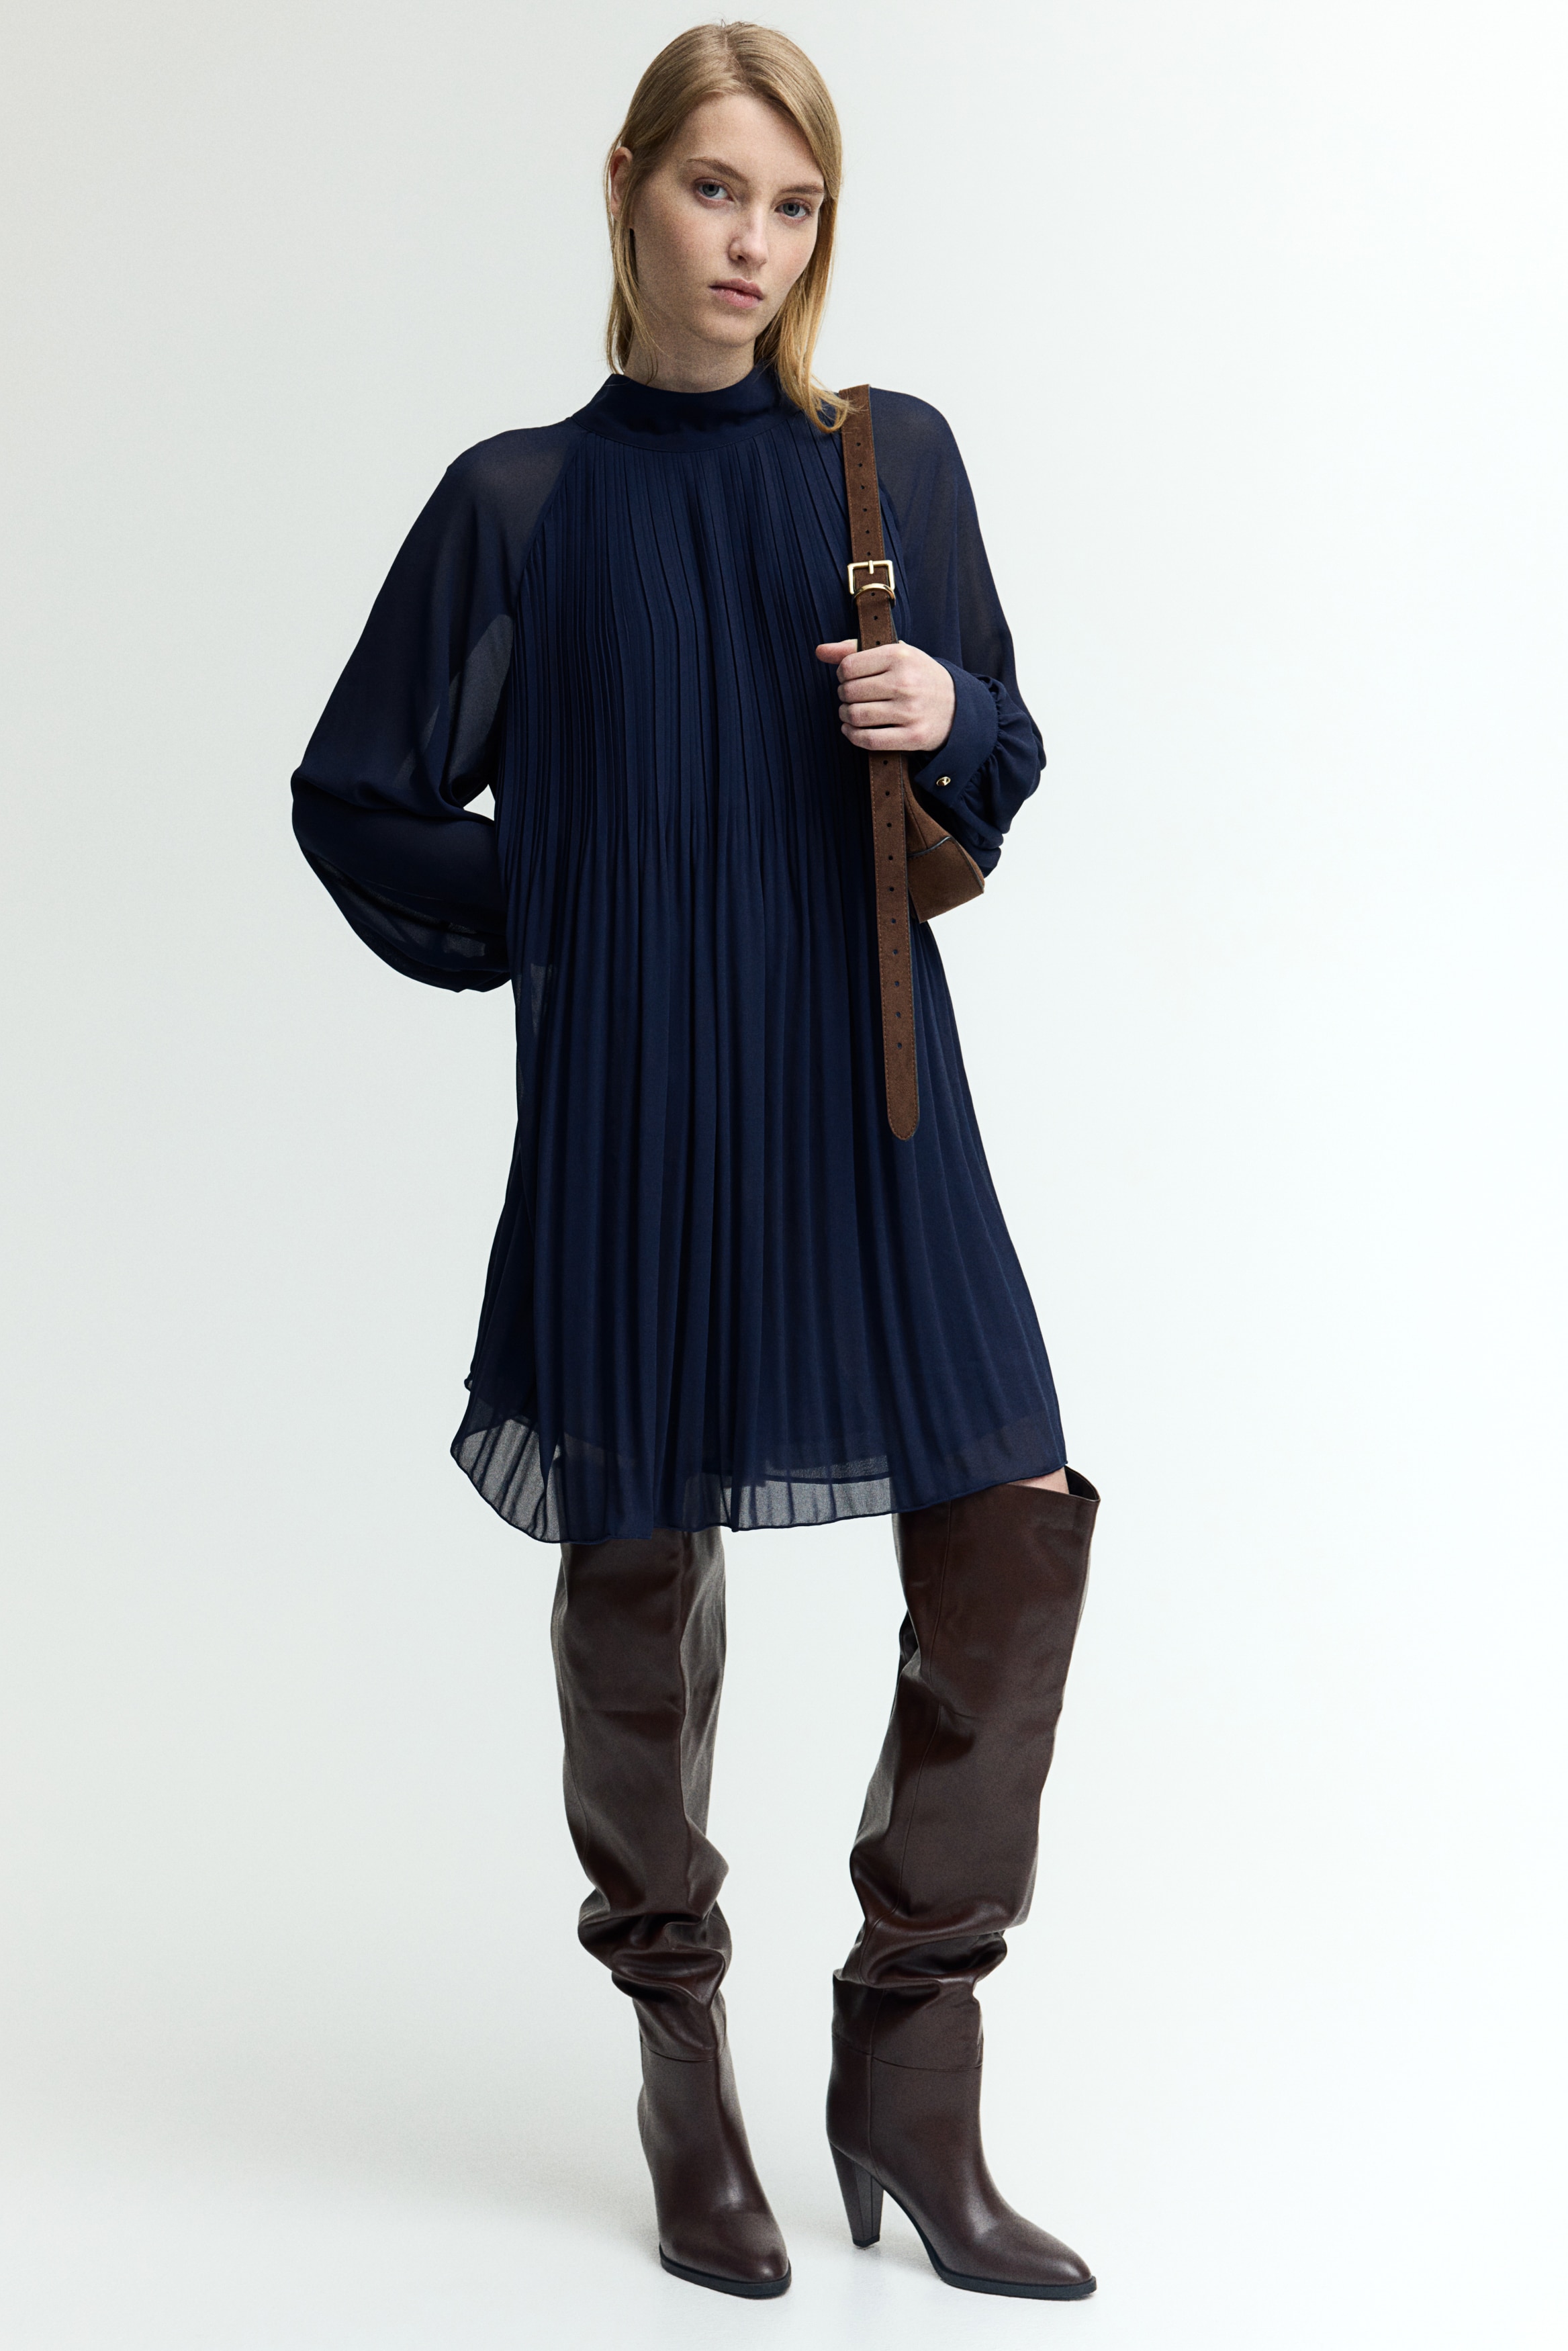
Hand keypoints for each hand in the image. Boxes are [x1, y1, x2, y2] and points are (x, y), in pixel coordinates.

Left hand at [815, 638, 955, 756]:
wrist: (957, 706)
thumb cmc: (919, 676)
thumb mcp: (895, 654)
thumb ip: (855, 649)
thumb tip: (820, 651)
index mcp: (900, 656)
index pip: (848, 666)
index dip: (842, 674)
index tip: (849, 678)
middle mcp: (905, 682)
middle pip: (849, 692)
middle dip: (843, 696)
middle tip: (850, 697)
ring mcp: (910, 711)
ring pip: (856, 715)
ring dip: (845, 716)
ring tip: (850, 713)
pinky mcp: (912, 736)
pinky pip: (868, 739)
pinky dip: (853, 736)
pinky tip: (852, 729)